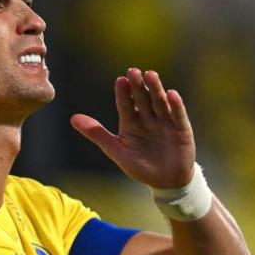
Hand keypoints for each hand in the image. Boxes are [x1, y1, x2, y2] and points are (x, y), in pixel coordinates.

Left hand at [71, 68, 195, 187]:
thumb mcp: (117, 151)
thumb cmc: (140, 166)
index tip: (120, 81)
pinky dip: (175, 105)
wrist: (166, 182)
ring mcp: (164, 121)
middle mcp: (147, 117)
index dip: (123, 93)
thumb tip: (72, 118)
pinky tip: (172, 94)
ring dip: (155, 89)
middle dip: (138, 86)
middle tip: (133, 72)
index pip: (125, 104)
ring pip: (159, 102)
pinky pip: (178, 114)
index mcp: (130, 122)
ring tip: (150, 76)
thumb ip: (97, 134)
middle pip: (142, 98)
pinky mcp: (181, 128)